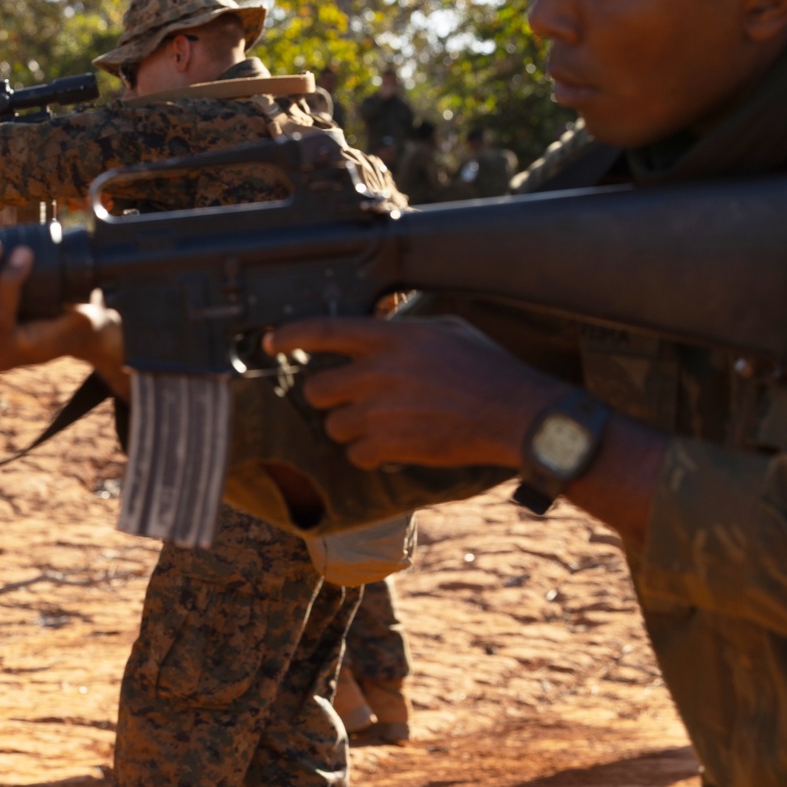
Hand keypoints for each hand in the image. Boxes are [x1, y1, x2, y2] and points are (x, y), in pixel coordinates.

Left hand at [263, 317, 559, 469]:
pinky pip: (355, 454)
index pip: (324, 331)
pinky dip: (368, 456)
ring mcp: (381, 411)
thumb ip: (402, 332)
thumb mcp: (445, 331)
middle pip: (316, 390)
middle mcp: (378, 372)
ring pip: (333, 426)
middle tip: (353, 401)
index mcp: (391, 339)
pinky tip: (392, 447)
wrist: (514, 415)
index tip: (271, 342)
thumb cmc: (487, 369)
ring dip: (350, 429)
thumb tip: (375, 334)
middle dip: (329, 398)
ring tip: (384, 426)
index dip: (290, 336)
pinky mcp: (390, 445)